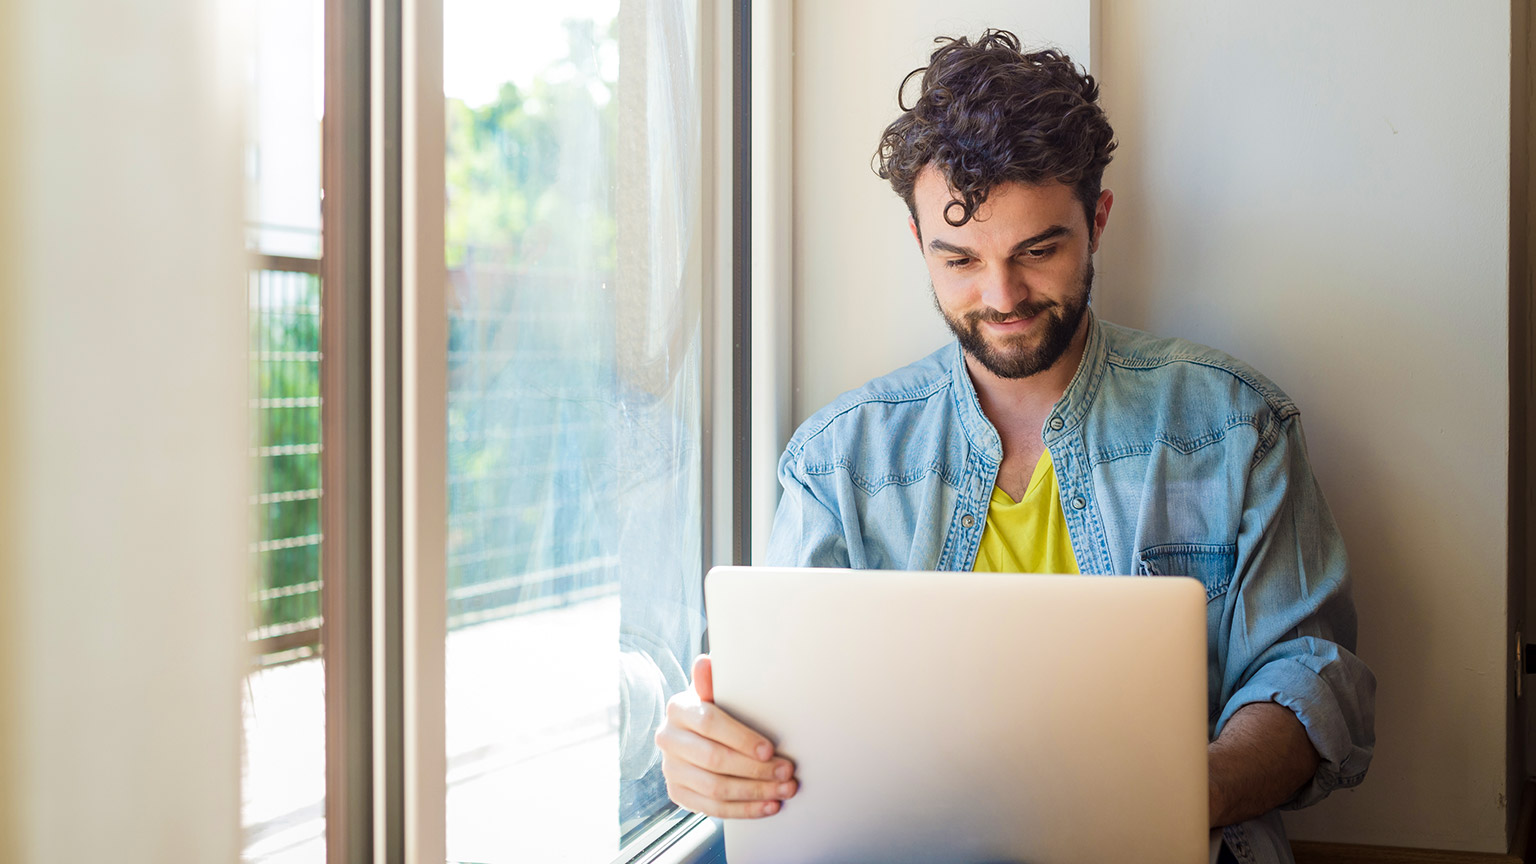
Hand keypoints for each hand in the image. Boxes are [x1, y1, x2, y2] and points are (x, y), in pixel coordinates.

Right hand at [655, 654, 798, 817]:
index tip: (770, 749)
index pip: (710, 724)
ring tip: (784, 790)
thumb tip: (706, 662)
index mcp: (678, 709)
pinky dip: (744, 810)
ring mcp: (670, 769)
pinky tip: (768, 806)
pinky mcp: (677, 793)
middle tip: (787, 772)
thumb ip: (713, 681)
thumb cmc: (713, 710)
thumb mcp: (715, 692)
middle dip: (756, 770)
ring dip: (755, 793)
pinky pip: (712, 808)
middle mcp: (667, 739)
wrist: (693, 734)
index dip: (741, 738)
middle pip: (714, 760)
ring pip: (715, 788)